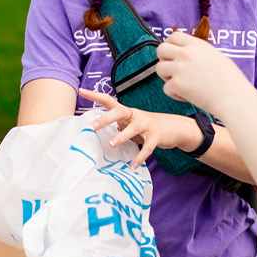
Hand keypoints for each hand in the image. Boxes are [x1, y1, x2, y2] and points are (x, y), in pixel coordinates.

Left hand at [78, 88, 200, 168]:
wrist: (175, 127)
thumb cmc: (146, 126)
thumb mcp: (131, 122)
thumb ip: (118, 124)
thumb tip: (99, 129)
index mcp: (127, 112)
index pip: (109, 101)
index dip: (95, 95)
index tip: (81, 90)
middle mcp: (136, 115)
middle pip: (120, 111)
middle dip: (106, 118)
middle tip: (93, 126)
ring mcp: (147, 125)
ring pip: (133, 128)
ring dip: (122, 136)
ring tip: (112, 144)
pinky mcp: (156, 136)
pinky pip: (147, 147)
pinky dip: (140, 157)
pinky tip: (132, 165)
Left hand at [155, 31, 253, 115]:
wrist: (234, 98)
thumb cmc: (230, 81)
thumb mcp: (216, 56)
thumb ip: (198, 52)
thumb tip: (184, 53)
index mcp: (197, 45)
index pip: (173, 36)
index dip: (170, 46)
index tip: (173, 55)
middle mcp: (187, 53)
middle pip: (161, 49)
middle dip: (164, 60)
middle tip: (174, 71)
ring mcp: (180, 68)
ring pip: (159, 68)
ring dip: (167, 77)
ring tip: (182, 84)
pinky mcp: (177, 84)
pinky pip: (165, 88)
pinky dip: (174, 94)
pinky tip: (188, 96)